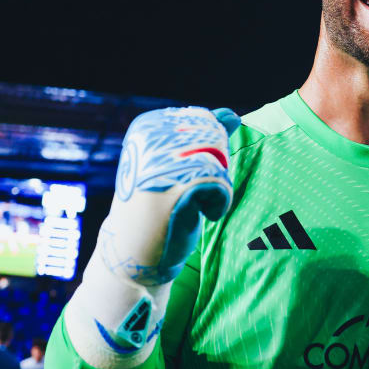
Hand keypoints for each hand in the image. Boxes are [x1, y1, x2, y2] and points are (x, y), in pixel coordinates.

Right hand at [67, 106, 239, 368]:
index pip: (203, 119)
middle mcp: (148, 140)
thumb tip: (232, 114)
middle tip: (195, 193)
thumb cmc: (161, 206)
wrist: (135, 253)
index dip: (209, 149)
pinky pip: (220, 183)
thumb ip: (207, 136)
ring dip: (217, 186)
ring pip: (218, 160)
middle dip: (216, 167)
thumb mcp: (182, 166)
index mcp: (146, 127)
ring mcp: (159, 164)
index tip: (186, 174)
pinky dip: (219, 202)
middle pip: (213, 137)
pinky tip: (204, 215)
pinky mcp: (174, 190)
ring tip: (198, 204)